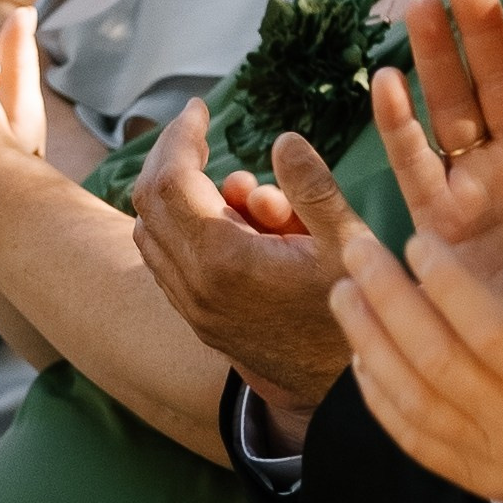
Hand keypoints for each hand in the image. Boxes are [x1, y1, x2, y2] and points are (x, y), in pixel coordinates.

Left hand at [131, 103, 373, 430]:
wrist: (339, 395)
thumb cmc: (353, 314)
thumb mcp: (347, 243)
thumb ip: (311, 187)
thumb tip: (281, 139)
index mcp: (223, 260)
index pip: (173, 180)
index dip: (181, 136)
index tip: (201, 108)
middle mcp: (193, 285)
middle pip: (148, 201)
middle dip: (172, 156)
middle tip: (201, 130)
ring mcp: (190, 307)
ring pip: (149, 233)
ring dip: (175, 194)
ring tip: (235, 186)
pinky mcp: (197, 320)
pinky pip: (164, 261)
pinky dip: (180, 227)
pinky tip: (229, 220)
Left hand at [328, 198, 502, 502]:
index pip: (493, 333)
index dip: (447, 284)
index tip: (418, 238)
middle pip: (438, 363)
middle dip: (389, 302)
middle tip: (358, 251)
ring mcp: (500, 462)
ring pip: (415, 404)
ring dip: (371, 345)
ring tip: (344, 292)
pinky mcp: (483, 481)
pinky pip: (416, 441)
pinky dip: (380, 399)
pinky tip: (362, 357)